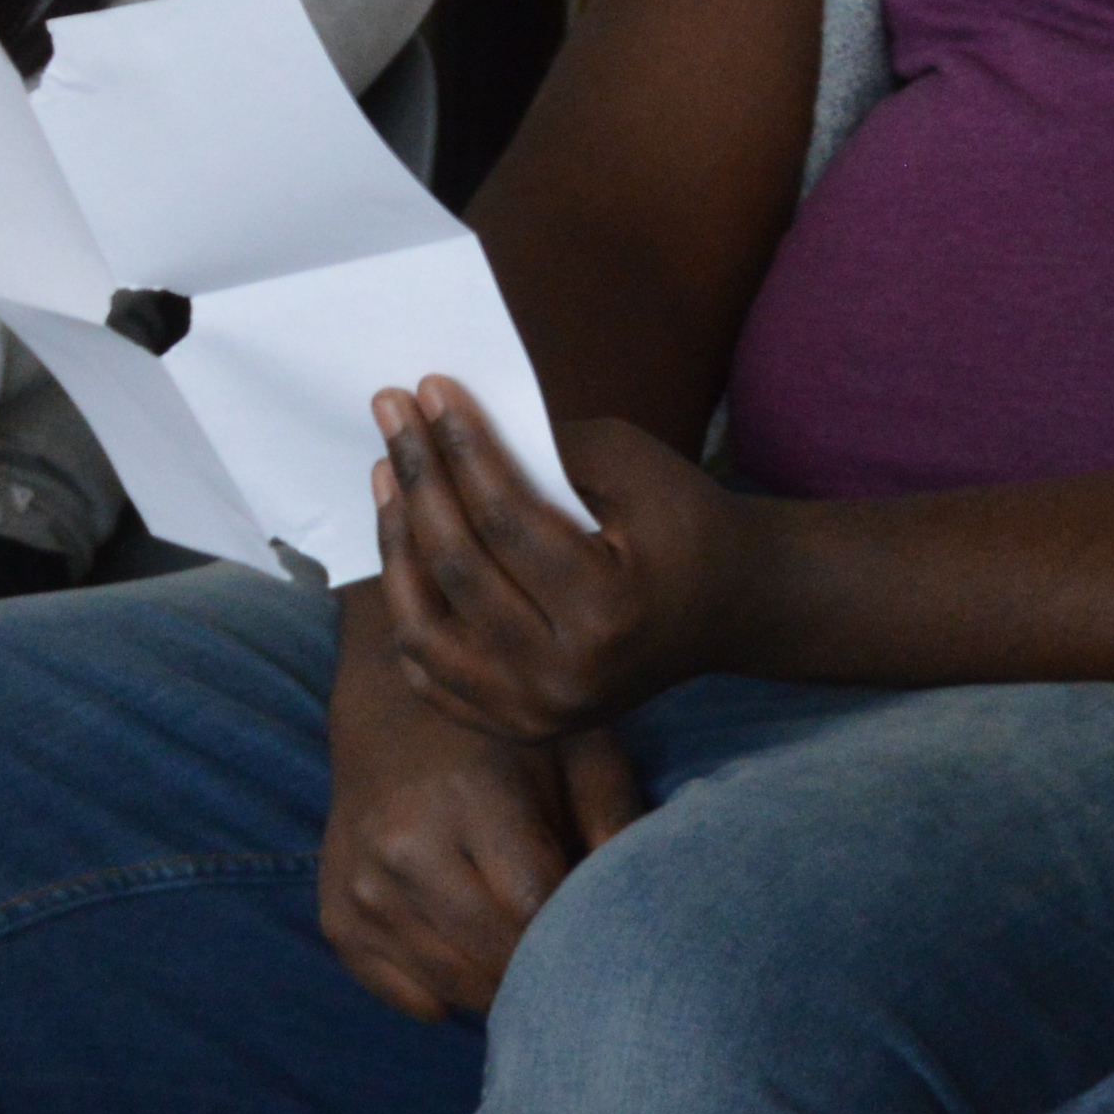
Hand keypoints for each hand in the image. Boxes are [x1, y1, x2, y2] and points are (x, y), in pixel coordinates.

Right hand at [315, 598, 644, 1019]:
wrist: (387, 709)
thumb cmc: (500, 737)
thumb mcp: (574, 749)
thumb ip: (616, 821)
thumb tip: (646, 913)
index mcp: (468, 798)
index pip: (538, 910)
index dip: (581, 933)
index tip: (607, 934)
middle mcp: (403, 849)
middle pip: (496, 958)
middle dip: (546, 968)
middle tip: (577, 959)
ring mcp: (362, 890)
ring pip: (455, 989)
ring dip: (503, 986)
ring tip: (530, 954)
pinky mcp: (337, 920)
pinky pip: (411, 1000)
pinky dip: (452, 994)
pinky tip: (474, 952)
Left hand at [373, 382, 746, 745]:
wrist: (726, 609)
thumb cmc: (681, 522)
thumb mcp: (631, 467)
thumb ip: (540, 448)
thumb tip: (442, 420)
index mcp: (609, 614)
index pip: (504, 520)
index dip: (459, 448)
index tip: (429, 389)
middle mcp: (567, 678)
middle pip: (458, 570)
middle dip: (418, 478)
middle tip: (392, 413)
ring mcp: (536, 713)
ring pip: (423, 630)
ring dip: (396, 544)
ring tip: (387, 475)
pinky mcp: (517, 725)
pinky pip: (429, 673)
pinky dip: (407, 608)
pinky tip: (401, 544)